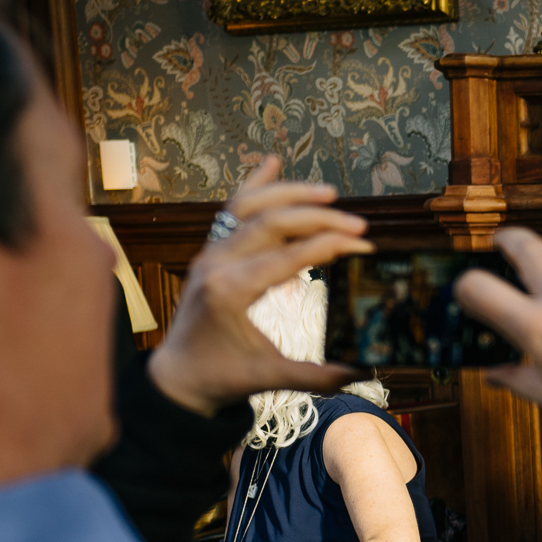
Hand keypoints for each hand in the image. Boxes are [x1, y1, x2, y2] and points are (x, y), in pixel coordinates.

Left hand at [148, 156, 371, 415]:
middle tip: (360, 224)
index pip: (288, 256)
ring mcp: (210, 253)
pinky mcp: (211, 252)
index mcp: (230, 291)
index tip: (364, 245)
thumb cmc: (220, 376)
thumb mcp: (268, 378)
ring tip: (329, 193)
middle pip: (272, 223)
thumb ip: (316, 376)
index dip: (330, 246)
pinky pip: (232, 210)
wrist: (177, 375)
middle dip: (320, 218)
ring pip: (251, 207)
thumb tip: (363, 372)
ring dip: (291, 194)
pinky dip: (254, 185)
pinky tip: (272, 162)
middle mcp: (217, 264)